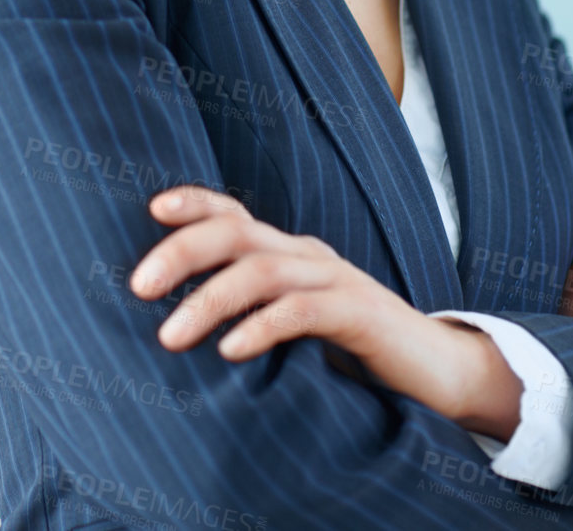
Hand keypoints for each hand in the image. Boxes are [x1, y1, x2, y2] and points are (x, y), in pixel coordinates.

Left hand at [130, 185, 520, 440]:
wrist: (434, 370)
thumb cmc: (350, 349)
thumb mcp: (292, 322)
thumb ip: (249, 310)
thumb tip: (174, 322)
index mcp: (287, 250)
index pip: (233, 212)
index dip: (193, 202)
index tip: (152, 209)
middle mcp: (306, 253)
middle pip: (236, 233)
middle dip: (181, 253)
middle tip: (138, 286)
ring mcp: (334, 278)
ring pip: (260, 271)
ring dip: (209, 301)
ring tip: (169, 336)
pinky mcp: (358, 314)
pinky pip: (301, 312)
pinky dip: (260, 328)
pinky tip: (231, 351)